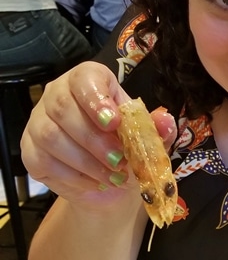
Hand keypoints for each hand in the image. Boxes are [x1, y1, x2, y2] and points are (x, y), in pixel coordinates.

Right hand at [20, 62, 177, 208]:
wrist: (110, 182)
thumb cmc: (127, 149)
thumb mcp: (147, 138)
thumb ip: (156, 128)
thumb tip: (164, 119)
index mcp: (89, 81)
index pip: (84, 78)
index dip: (97, 99)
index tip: (115, 123)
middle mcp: (57, 95)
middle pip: (63, 108)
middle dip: (95, 139)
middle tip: (120, 160)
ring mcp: (39, 122)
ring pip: (51, 136)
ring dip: (86, 161)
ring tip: (114, 176)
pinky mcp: (30, 151)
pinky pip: (44, 161)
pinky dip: (75, 176)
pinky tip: (97, 182)